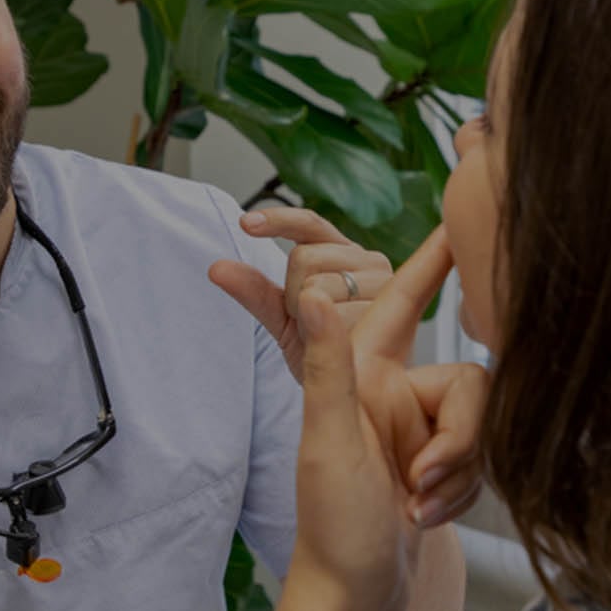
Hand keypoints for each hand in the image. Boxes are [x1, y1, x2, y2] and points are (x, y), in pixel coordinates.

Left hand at [210, 207, 393, 381]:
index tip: (246, 224)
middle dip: (293, 295)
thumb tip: (216, 268)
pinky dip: (329, 334)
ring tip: (330, 335)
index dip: (277, 221)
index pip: (308, 224)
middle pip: (304, 258)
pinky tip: (343, 343)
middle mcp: (367, 259)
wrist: (354, 390)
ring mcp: (383, 281)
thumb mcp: (281, 318)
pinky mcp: (394, 309)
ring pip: (318, 287)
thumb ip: (254, 291)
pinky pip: (338, 315)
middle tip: (311, 322)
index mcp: (341, 251)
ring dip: (312, 319)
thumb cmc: (322, 348)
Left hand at [289, 228, 488, 610]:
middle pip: (469, 381)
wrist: (353, 600)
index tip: (465, 216)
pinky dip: (461, 491)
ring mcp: (419, 430)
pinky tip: (427, 517)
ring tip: (417, 506)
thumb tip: (310, 294)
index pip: (405, 299)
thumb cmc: (332, 528)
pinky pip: (480, 457)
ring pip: (482, 421)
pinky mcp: (439, 464)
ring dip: (459, 471)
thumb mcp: (328, 442)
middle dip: (461, 438)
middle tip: (423, 481)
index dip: (434, 258)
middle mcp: (394, 393)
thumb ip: (326, 367)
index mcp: (364, 374)